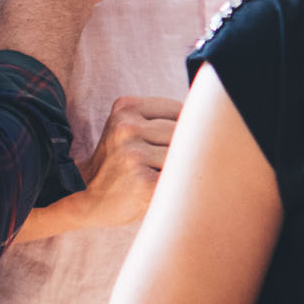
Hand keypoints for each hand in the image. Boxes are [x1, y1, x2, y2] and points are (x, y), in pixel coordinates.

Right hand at [72, 96, 180, 228]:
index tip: (167, 143)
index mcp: (126, 107)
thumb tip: (216, 120)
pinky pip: (183, 179)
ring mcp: (134, 155)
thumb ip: (164, 118)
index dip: (183, 130)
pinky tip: (163, 189)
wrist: (87, 196)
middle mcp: (126, 128)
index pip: (181, 110)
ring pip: (186, 156)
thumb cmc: (122, 162)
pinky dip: (181, 185)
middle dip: (183, 151)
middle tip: (164, 164)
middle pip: (186, 133)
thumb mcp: (132, 128)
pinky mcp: (143, 183)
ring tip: (159, 176)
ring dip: (181, 169)